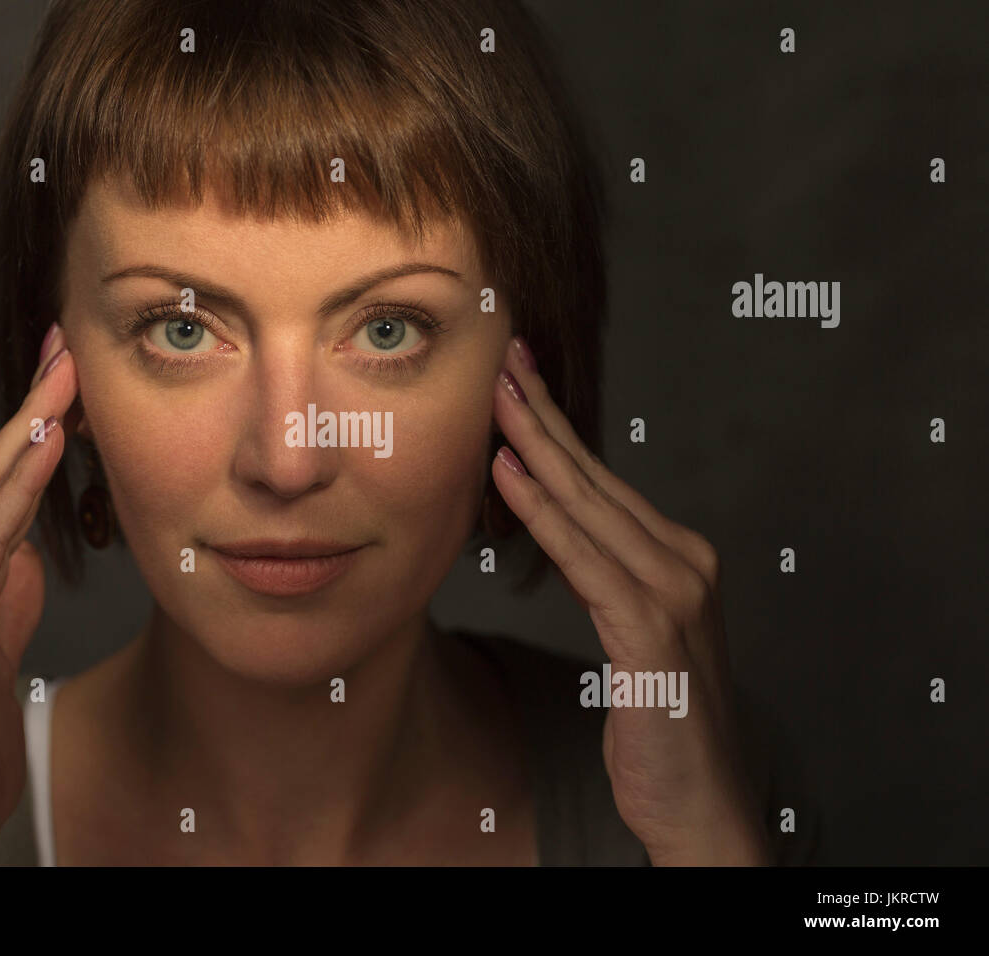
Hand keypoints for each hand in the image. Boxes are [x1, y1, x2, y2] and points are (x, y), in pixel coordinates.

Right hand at [0, 324, 77, 864]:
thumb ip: (6, 598)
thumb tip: (25, 555)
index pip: (3, 488)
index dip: (36, 431)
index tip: (72, 378)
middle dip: (32, 406)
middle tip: (69, 344)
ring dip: (27, 429)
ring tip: (63, 374)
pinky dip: (14, 489)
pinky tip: (43, 447)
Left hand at [489, 336, 768, 864]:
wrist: (700, 802)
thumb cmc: (660, 721)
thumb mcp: (631, 634)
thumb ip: (604, 576)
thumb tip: (558, 527)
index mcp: (676, 557)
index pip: (602, 480)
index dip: (555, 427)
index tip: (517, 380)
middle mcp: (683, 561)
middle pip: (595, 476)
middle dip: (542, 414)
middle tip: (501, 359)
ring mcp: (674, 592)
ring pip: (589, 505)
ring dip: (536, 445)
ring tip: (494, 396)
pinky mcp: (654, 631)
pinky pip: (585, 559)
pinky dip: (544, 513)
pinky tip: (509, 475)